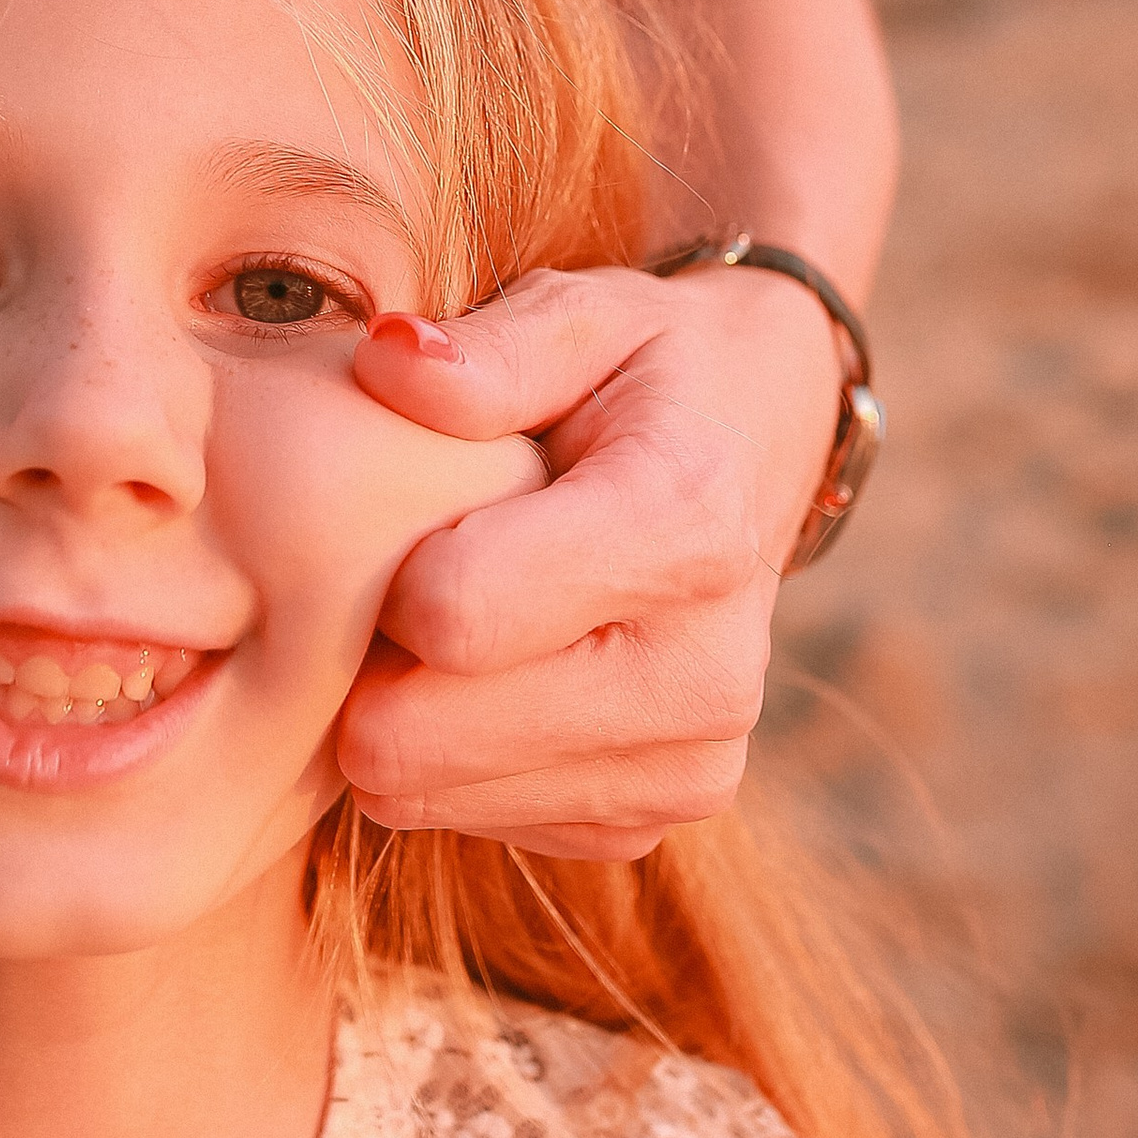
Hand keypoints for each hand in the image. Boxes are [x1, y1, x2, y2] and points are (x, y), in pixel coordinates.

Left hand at [338, 261, 844, 855]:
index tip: (400, 524)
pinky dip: (456, 757)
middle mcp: (704, 671)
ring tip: (454, 621)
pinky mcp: (658, 817)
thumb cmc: (648, 371)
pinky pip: (477, 821)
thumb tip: (389, 366)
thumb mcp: (585, 316)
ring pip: (430, 795)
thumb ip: (486, 350)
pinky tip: (496, 675)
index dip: (378, 573)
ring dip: (407, 715)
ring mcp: (691, 763)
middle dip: (371, 663)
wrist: (766, 446)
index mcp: (681, 528)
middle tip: (395, 586)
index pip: (452, 615)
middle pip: (423, 737)